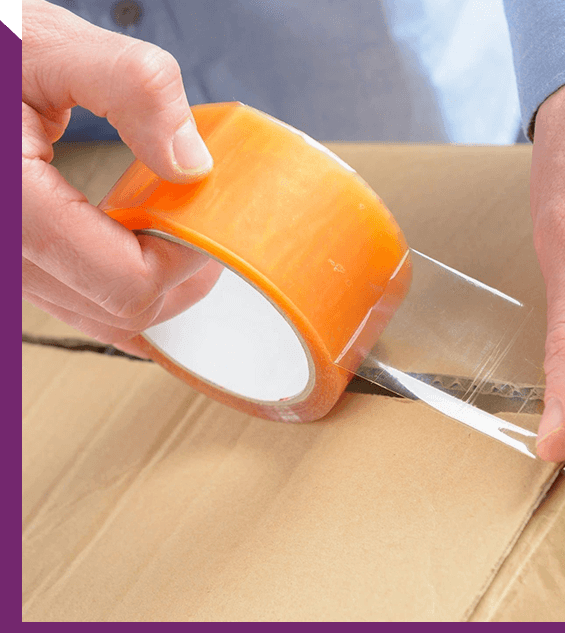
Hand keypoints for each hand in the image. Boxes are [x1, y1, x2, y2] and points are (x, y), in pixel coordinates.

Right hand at [22, 0, 221, 356]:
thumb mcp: (49, 45)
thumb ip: (131, 88)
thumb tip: (191, 162)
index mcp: (14, 203)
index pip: (127, 280)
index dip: (184, 258)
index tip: (206, 219)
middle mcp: (5, 251)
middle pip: (122, 310)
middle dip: (178, 275)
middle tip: (204, 230)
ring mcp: (10, 266)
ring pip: (104, 318)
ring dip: (156, 287)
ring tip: (177, 235)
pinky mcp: (20, 263)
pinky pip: (83, 304)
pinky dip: (124, 288)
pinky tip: (144, 250)